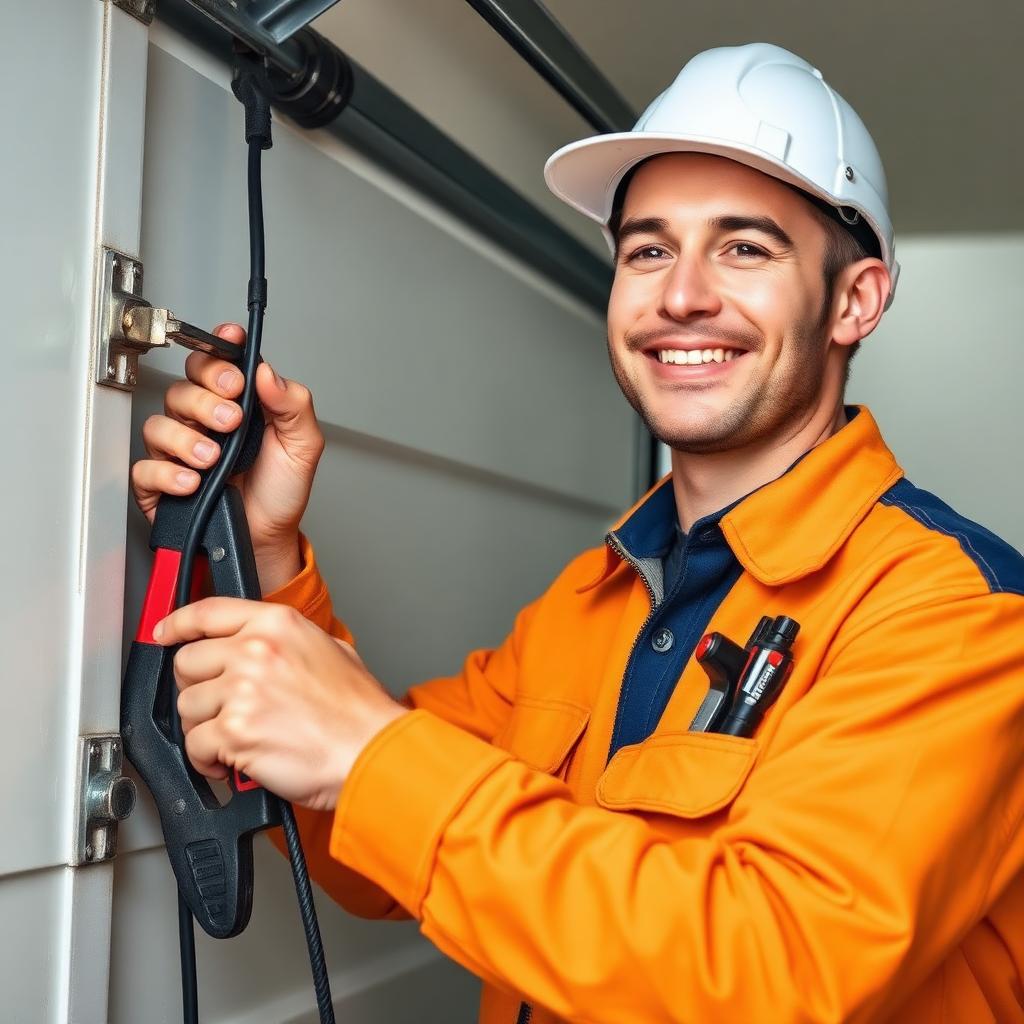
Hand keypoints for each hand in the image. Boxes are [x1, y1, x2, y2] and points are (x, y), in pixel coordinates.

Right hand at [131, 323, 324, 591]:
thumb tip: (267, 372)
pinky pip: (146, 468)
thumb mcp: (303, 446)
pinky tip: (193, 482)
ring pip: (159, 425)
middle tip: (232, 419)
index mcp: (237, 404)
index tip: (230, 343)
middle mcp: (203, 421)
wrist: (268, 538)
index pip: (215, 363)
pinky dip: (168, 473)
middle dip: (206, 399)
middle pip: (183, 388)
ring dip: (188, 439)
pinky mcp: (161, 483)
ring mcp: (180, 451)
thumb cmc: (281, 491)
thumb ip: (293, 405)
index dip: (218, 348)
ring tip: (215, 459)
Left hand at [155, 598, 407, 810]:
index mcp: (278, 624)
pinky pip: (195, 745)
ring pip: (187, 706)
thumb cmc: (359, 711)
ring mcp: (243, 690)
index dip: (177, 623)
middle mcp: (256, 650)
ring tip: (234, 739)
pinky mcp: (234, 731)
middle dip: (198, 688)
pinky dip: (208, 760)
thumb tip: (262, 646)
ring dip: (204, 727)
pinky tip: (232, 761)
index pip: (207, 612)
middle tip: (219, 706)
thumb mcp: (332, 650)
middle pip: (188, 661)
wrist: (371, 751)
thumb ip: (289, 641)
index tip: (165, 632)